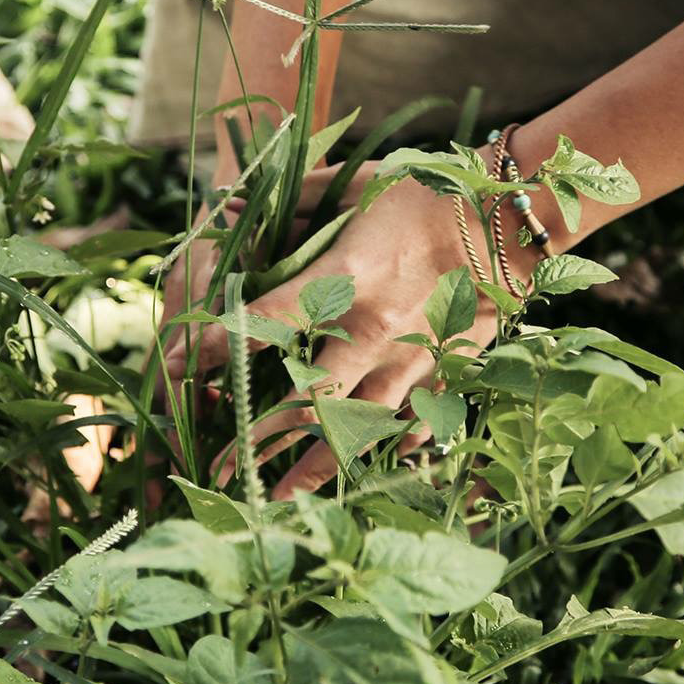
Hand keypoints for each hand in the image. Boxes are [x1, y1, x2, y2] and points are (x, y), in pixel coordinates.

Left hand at [162, 169, 499, 498]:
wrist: (515, 212)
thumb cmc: (427, 189)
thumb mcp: (354, 184)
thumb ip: (291, 203)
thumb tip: (229, 209)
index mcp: (347, 278)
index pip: (263, 321)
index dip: (209, 346)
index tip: (168, 368)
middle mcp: (376, 329)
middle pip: (307, 401)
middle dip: (256, 441)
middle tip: (217, 470)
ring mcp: (415, 357)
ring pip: (358, 429)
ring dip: (314, 468)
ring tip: (276, 499)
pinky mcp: (448, 369)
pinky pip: (412, 422)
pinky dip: (384, 447)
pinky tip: (361, 467)